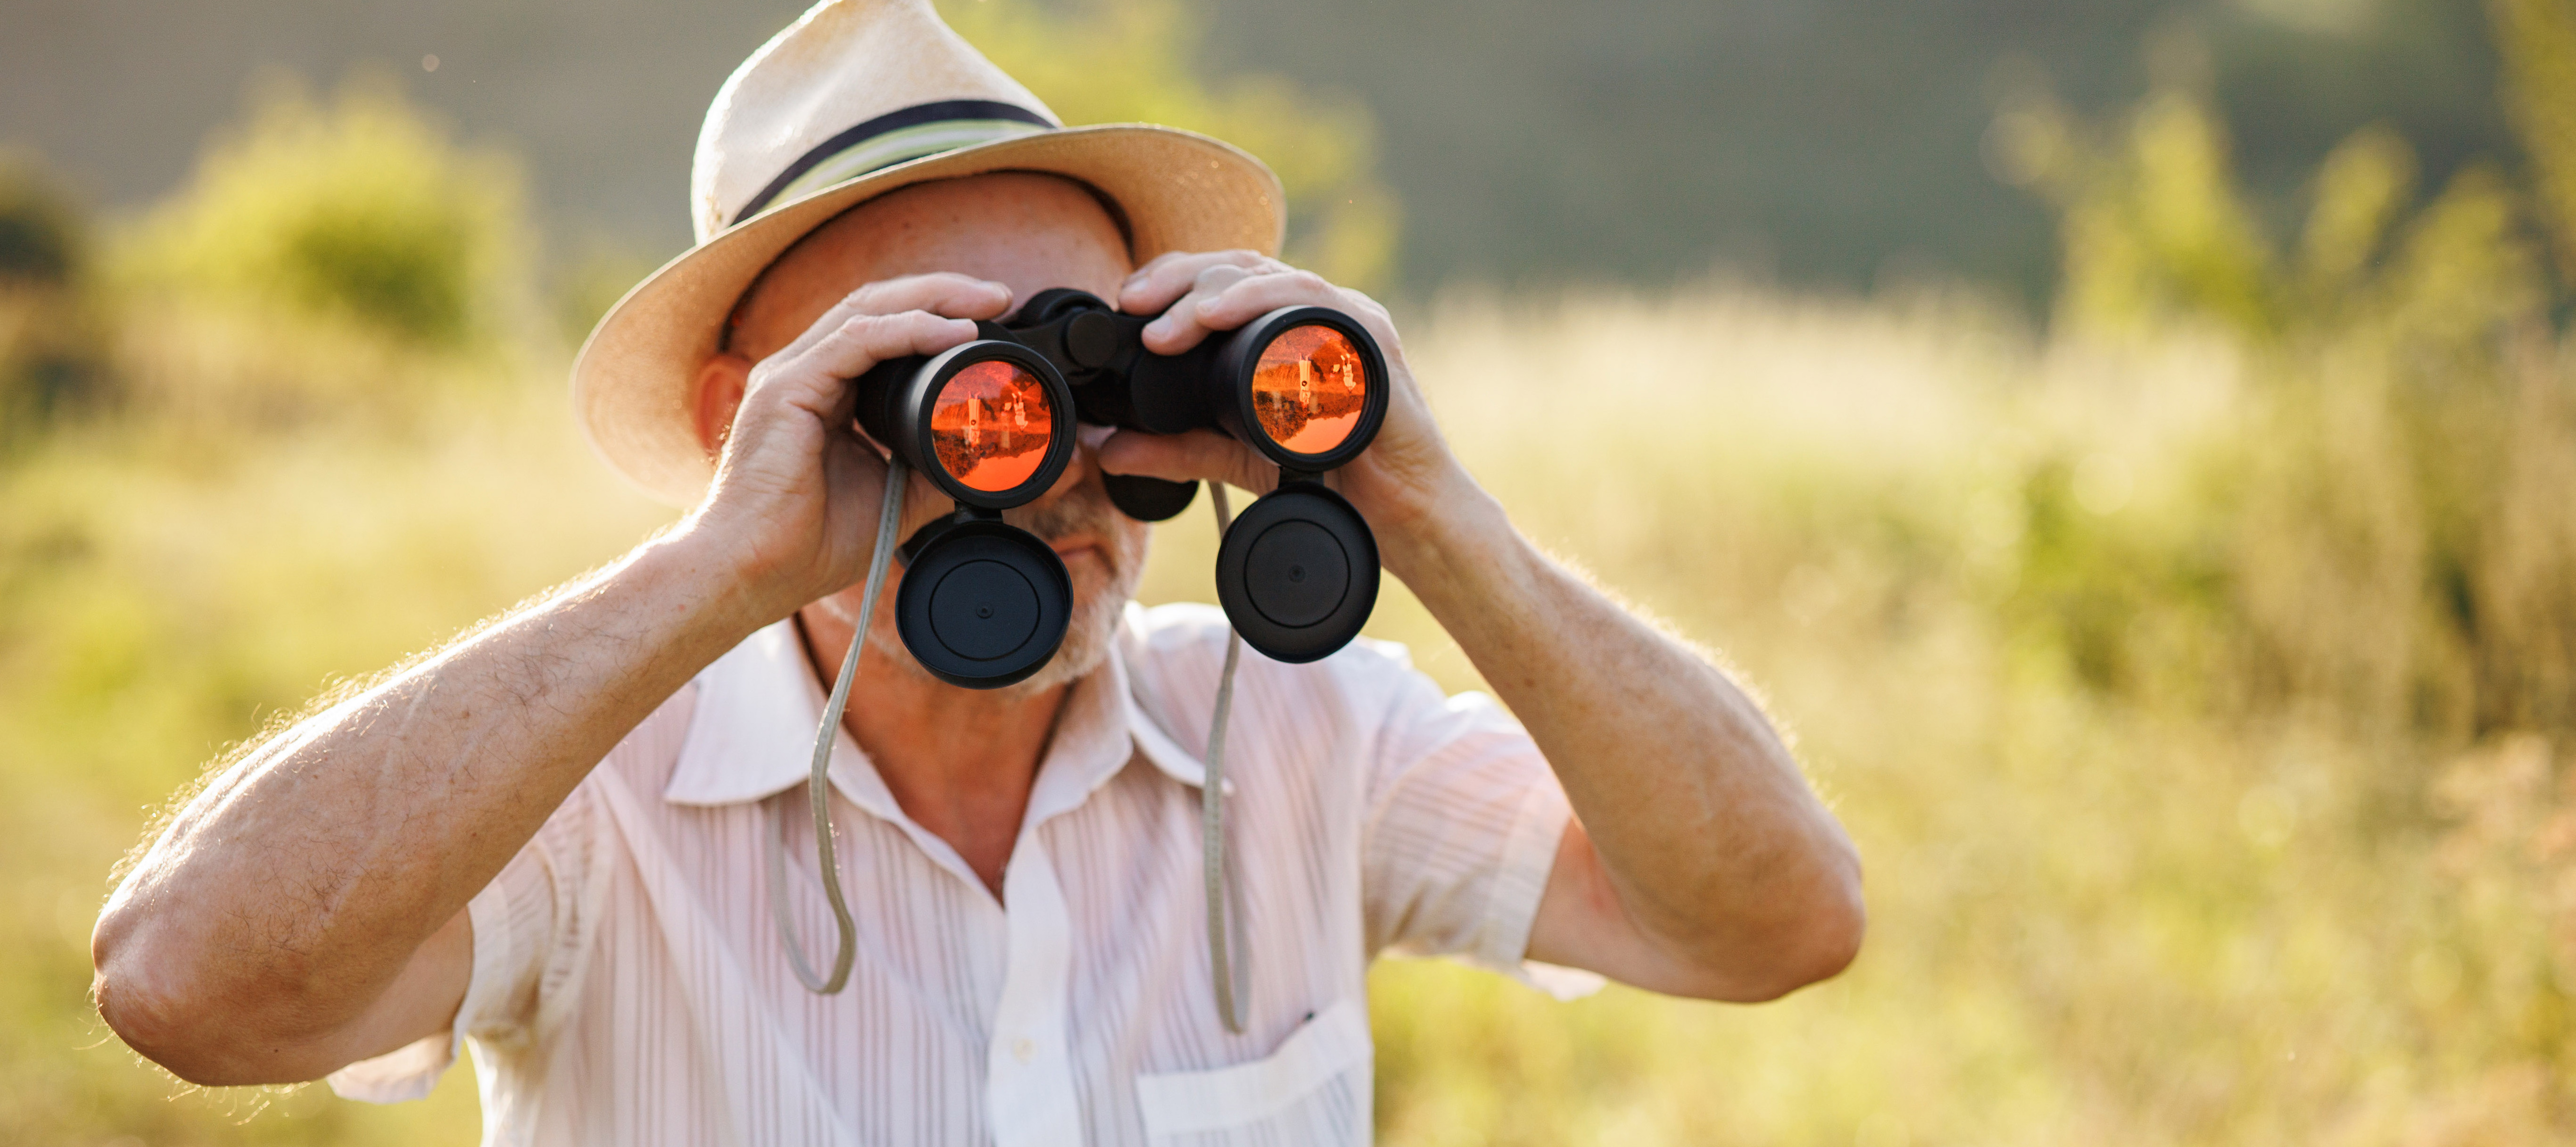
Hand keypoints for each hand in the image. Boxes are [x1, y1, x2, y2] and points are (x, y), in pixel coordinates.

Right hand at [684, 273, 1012, 622]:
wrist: (754, 572)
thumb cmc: (807, 542)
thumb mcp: (892, 497)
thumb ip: (931, 468)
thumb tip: (980, 458)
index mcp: (823, 391)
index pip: (882, 329)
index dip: (935, 315)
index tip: (991, 320)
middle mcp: (804, 372)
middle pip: (878, 305)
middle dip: (942, 293)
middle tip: (998, 296)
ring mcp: (790, 375)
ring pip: (867, 309)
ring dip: (933, 299)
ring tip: (985, 303)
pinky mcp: (786, 388)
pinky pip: (855, 340)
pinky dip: (909, 330)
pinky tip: (952, 333)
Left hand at [1100, 251, 1476, 539]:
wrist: (1399, 517)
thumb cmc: (1335, 479)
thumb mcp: (1238, 458)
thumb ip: (1178, 449)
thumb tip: (1109, 449)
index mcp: (1286, 330)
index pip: (1224, 281)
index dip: (1171, 283)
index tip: (1125, 305)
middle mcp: (1315, 315)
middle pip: (1239, 268)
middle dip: (1177, 279)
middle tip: (1132, 305)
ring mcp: (1345, 320)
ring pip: (1269, 276)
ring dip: (1208, 294)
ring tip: (1163, 325)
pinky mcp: (1368, 338)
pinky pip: (1312, 301)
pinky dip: (1260, 301)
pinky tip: (1219, 316)